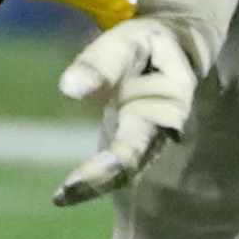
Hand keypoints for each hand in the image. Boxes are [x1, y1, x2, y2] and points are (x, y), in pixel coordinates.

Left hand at [54, 16, 198, 204]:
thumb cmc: (147, 45)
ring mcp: (152, 138)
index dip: (108, 164)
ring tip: (61, 197)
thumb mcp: (127, 42)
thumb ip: (101, 64)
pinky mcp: (137, 141)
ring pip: (127, 171)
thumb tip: (68, 90)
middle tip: (63, 194)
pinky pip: (118, 167)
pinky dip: (93, 180)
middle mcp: (164, 129)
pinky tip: (66, 194)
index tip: (76, 178)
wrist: (176, 47)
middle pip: (133, 163)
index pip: (137, 139)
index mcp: (169, 101)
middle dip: (100, 181)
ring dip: (94, 186)